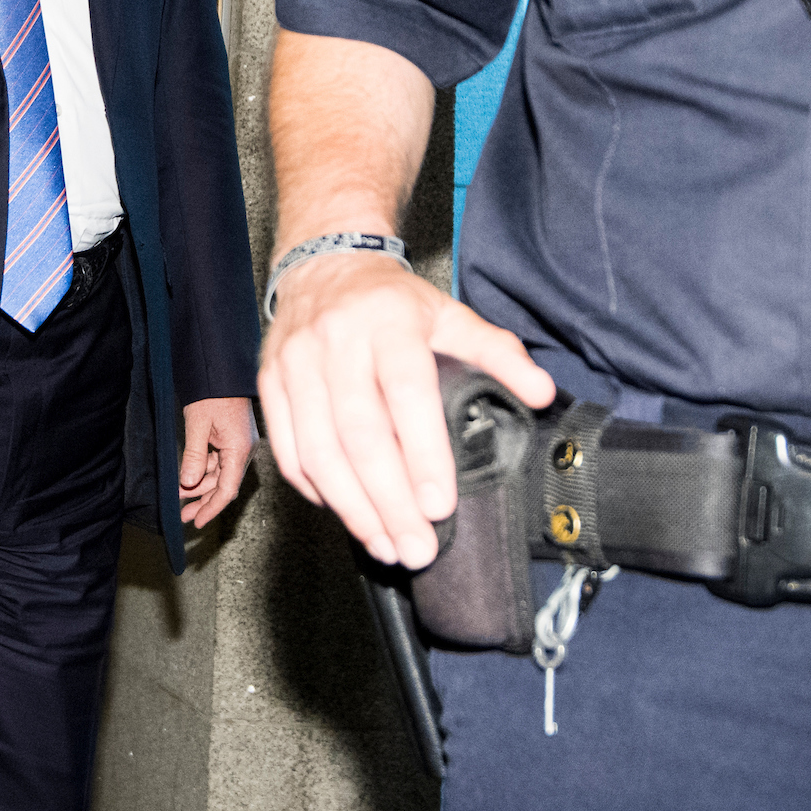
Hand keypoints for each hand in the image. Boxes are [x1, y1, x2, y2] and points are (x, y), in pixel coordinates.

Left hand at [179, 396, 254, 528]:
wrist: (220, 368)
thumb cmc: (211, 392)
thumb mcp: (198, 425)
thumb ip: (194, 456)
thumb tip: (189, 483)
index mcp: (240, 449)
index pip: (227, 489)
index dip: (212, 508)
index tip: (198, 522)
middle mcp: (244, 450)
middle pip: (224, 484)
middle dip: (203, 500)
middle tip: (184, 515)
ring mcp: (239, 444)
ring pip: (220, 474)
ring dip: (201, 485)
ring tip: (180, 496)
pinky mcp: (233, 438)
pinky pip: (219, 461)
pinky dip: (204, 470)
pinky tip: (189, 476)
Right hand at [258, 252, 554, 569]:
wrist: (324, 263)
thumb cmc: (393, 302)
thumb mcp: (451, 315)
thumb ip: (497, 353)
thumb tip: (542, 393)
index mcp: (388, 322)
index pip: (405, 393)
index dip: (422, 454)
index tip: (439, 506)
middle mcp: (336, 341)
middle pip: (359, 434)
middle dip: (389, 501)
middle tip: (417, 547)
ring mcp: (295, 363)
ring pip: (318, 451)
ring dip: (353, 508)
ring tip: (385, 546)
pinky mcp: (269, 384)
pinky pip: (288, 452)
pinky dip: (317, 492)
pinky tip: (348, 516)